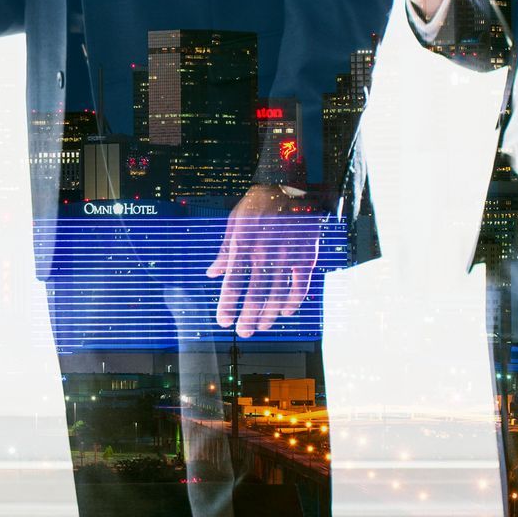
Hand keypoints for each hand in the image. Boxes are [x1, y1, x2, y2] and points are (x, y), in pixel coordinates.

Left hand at [206, 184, 321, 337]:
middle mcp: (264, 253)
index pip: (233, 282)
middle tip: (242, 331)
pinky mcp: (304, 257)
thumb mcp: (235, 221)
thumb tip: (212, 273)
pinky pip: (299, 287)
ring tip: (260, 326)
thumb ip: (225, 250)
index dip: (228, 305)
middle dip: (247, 317)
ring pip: (276, 295)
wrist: (292, 187)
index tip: (223, 320)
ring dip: (267, 315)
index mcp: (243, 243)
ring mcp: (286, 257)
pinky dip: (292, 303)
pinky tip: (284, 312)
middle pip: (255, 294)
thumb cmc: (260, 202)